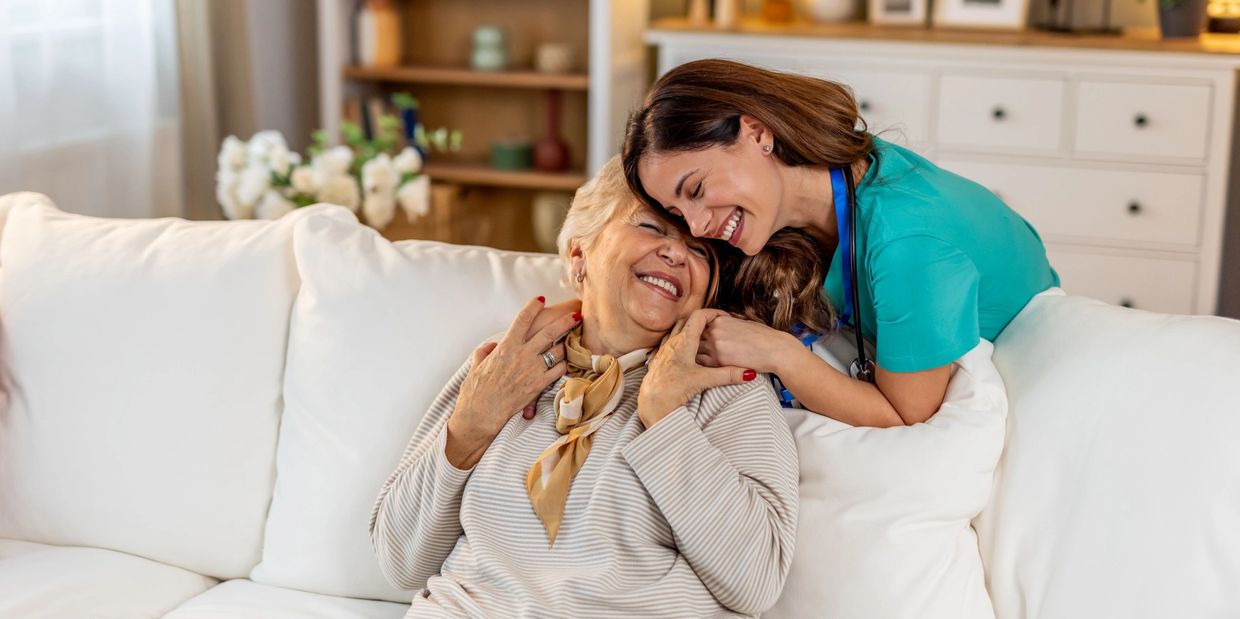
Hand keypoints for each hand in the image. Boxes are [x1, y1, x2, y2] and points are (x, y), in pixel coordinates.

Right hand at [446, 297, 579, 467]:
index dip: (533, 307)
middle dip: (565, 322)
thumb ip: (484, 352)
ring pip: (557, 352)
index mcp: (506, 347)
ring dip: (566, 346)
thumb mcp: (476, 365)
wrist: (482, 412)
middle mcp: (522, 355)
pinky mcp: (539, 385)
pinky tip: (565, 364)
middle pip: (549, 332)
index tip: (540, 300)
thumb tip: (492, 347)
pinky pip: (559, 371)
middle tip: (575, 316)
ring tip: (571, 342)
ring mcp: (533, 369)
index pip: (522, 320)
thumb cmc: (476, 390)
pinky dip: (564, 366)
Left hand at [637, 309, 755, 428]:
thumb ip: (727, 375)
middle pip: (686, 320)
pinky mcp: (659, 361)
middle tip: (714, 324)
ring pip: (675, 330)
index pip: (699, 316)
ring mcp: (664, 350)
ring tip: (700, 336)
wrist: (651, 403)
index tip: (723, 316)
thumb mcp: (704, 380)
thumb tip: (748, 374)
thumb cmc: (673, 389)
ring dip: (688, 329)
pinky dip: (678, 341)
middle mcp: (672, 342)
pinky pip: (668, 343)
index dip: (712, 312)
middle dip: (701, 319)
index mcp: (684, 341)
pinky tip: (683, 352)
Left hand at [696, 311, 798, 374]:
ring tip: (697, 361)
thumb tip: (724, 326)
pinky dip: (702, 367)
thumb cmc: (764, 337)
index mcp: (719, 320)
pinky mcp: (719, 361)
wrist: (776, 350)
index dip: (699, 332)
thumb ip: (730, 325)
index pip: (698, 323)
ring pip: (695, 351)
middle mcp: (714, 331)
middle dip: (695, 344)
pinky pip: (703, 364)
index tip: (704, 338)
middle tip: (699, 351)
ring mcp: (715, 346)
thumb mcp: (744, 323)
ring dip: (695, 356)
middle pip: (693, 337)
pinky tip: (706, 369)